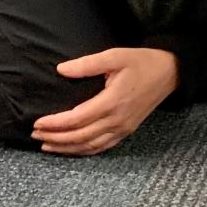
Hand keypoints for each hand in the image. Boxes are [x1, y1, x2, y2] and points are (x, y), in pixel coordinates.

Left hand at [31, 47, 178, 155]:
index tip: (37, 123)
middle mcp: (117, 120)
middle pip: (80, 137)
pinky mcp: (127, 130)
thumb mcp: (115, 56)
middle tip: (36, 136)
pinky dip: (85, 151)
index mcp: (112, 102)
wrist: (170, 72)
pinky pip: (102, 147)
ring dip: (67, 148)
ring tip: (47, 146)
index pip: (76, 119)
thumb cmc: (142, 61)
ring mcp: (123, 128)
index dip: (55, 124)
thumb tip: (61, 69)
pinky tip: (73, 149)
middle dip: (56, 138)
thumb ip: (87, 64)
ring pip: (90, 146)